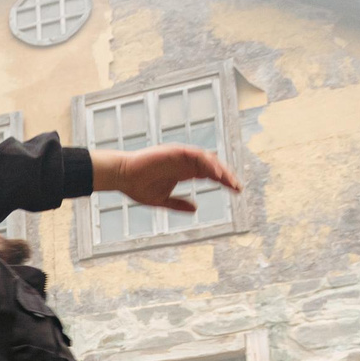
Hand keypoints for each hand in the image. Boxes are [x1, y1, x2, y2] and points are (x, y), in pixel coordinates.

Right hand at [90, 145, 241, 213]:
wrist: (121, 177)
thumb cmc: (137, 187)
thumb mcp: (161, 200)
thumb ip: (179, 204)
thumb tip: (196, 209)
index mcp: (183, 172)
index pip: (209, 175)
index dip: (224, 182)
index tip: (236, 191)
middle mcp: (184, 163)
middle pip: (212, 167)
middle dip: (227, 176)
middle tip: (238, 188)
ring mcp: (180, 156)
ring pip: (207, 159)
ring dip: (219, 168)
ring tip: (229, 182)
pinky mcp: (174, 151)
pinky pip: (195, 155)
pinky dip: (207, 162)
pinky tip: (215, 174)